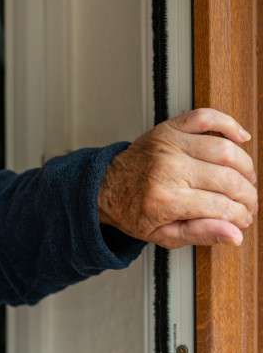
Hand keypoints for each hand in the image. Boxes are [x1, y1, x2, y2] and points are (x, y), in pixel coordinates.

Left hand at [98, 108, 257, 248]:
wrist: (104, 187)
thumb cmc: (133, 212)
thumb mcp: (162, 235)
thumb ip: (200, 234)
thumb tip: (236, 235)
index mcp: (164, 200)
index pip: (221, 208)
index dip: (240, 216)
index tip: (243, 220)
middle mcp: (167, 169)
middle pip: (228, 180)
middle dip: (247, 196)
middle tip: (248, 204)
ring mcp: (168, 145)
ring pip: (225, 150)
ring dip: (246, 167)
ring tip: (246, 181)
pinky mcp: (168, 129)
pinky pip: (205, 118)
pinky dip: (229, 124)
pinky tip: (241, 138)